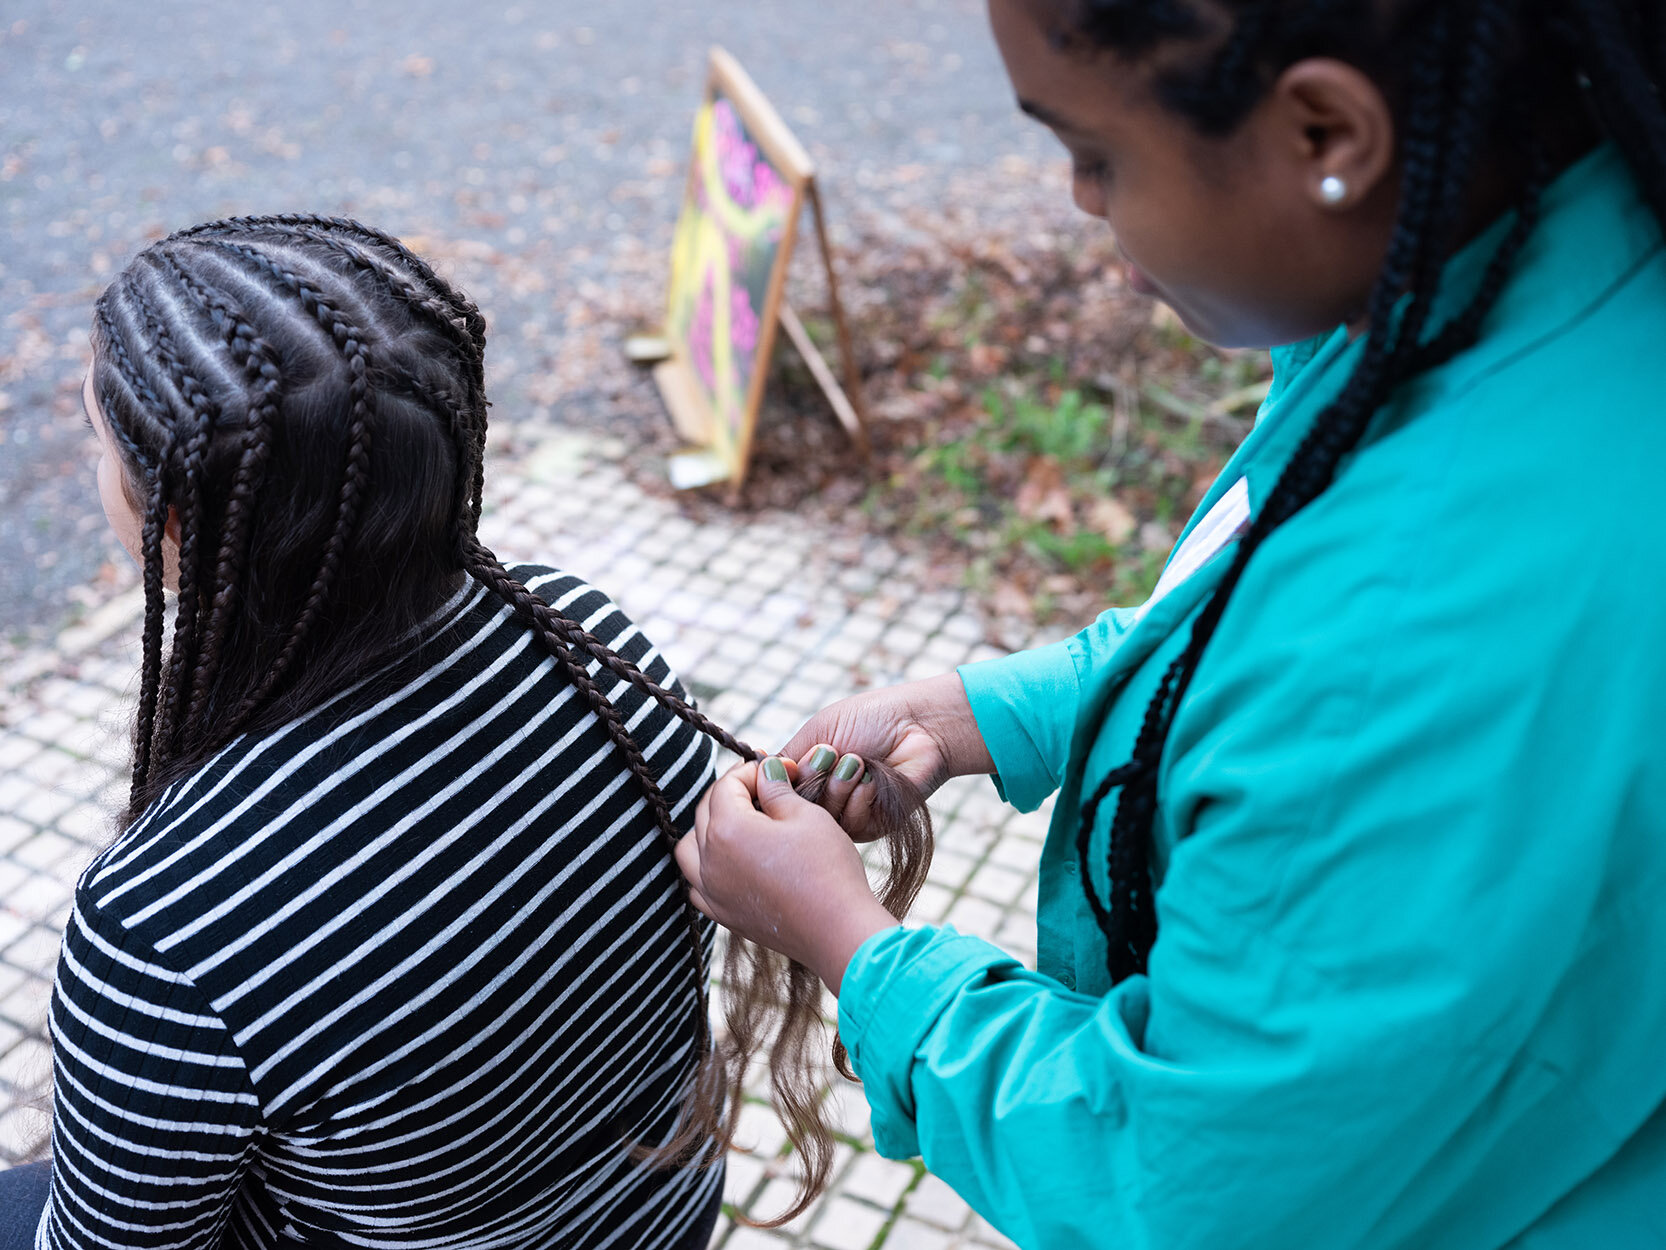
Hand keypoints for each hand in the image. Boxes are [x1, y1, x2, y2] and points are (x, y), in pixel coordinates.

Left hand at [676, 757, 898, 994]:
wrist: (839, 930)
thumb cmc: (828, 869)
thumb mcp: (806, 815)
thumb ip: (776, 789)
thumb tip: (764, 771)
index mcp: (727, 830)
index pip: (727, 785)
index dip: (754, 770)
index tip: (781, 769)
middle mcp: (710, 861)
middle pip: (705, 810)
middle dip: (732, 792)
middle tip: (764, 787)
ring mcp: (713, 892)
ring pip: (690, 849)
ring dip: (709, 828)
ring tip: (741, 822)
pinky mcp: (724, 916)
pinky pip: (698, 886)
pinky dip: (707, 868)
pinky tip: (733, 863)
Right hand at [780, 672, 993, 840]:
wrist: (919, 725)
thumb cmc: (870, 720)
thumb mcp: (818, 734)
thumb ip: (785, 761)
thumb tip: (751, 777)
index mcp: (809, 778)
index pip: (776, 796)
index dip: (779, 783)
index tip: (791, 764)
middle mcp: (824, 801)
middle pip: (794, 812)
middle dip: (813, 779)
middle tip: (831, 754)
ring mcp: (847, 817)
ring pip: (822, 820)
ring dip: (838, 786)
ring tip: (858, 761)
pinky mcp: (873, 828)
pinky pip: (851, 825)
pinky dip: (859, 797)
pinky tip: (872, 779)